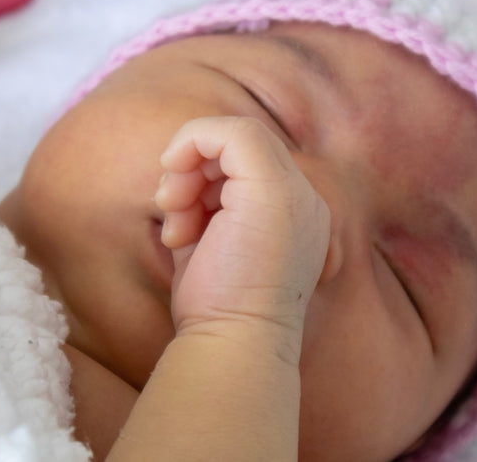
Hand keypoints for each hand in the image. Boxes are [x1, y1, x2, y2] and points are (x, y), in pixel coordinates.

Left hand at [154, 116, 330, 361]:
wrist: (232, 344)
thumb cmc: (216, 308)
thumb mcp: (213, 243)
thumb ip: (209, 205)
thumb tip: (180, 174)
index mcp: (297, 217)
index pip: (249, 165)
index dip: (205, 177)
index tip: (179, 219)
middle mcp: (305, 201)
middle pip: (242, 147)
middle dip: (194, 169)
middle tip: (171, 211)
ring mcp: (294, 193)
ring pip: (235, 136)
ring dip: (187, 170)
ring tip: (176, 223)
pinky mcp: (272, 188)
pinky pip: (231, 132)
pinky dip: (191, 146)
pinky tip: (174, 198)